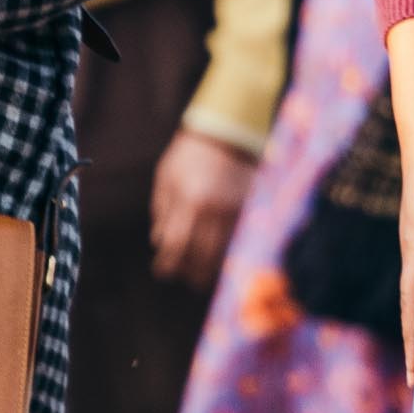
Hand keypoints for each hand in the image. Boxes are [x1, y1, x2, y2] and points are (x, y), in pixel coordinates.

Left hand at [149, 128, 256, 290]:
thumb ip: (163, 213)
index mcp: (191, 202)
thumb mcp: (166, 179)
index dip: (168, 264)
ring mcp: (238, 211)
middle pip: (203, 256)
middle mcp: (216, 210)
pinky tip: (222, 261)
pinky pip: (241, 241)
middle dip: (191, 272)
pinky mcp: (253, 209)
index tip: (162, 271)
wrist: (226, 133)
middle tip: (184, 278)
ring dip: (212, 269)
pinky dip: (230, 254)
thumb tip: (160, 243)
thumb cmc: (188, 156)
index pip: (177, 246)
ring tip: (202, 277)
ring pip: (225, 253)